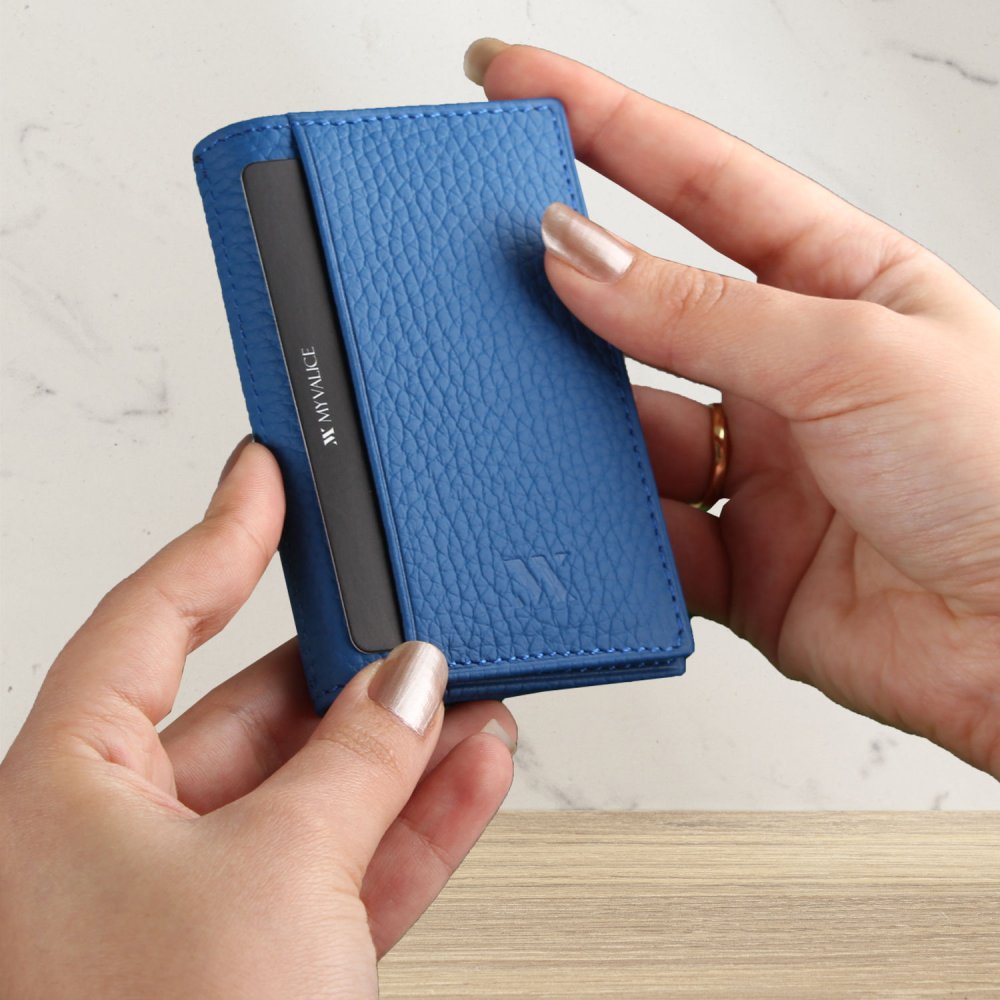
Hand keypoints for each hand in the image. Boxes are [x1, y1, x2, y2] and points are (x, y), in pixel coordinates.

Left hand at [0, 439, 516, 997]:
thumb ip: (354, 762)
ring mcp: (207, 903)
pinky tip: (476, 765)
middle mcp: (125, 840)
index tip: (264, 477)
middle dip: (349, 666)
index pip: (147, 619)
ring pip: (319, 787)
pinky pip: (354, 860)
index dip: (216, 537)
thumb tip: (413, 680)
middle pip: (254, 707)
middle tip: (414, 613)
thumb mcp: (274, 873)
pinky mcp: (275, 960)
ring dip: (404, 741)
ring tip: (476, 690)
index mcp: (68, 793)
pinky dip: (419, 816)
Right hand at [467, 40, 999, 776]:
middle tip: (492, 266)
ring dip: (585, 431)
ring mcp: (757, 470)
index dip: (606, 123)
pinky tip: (590, 522)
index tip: (519, 85)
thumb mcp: (852, 354)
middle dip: (569, 289)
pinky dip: (610, 537)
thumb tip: (583, 257)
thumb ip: (704, 312)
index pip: (701, 181)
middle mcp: (788, 373)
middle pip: (648, 311)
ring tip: (538, 413)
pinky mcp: (735, 560)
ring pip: (632, 435)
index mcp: (837, 286)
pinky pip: (645, 539)